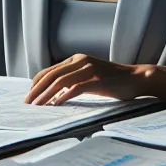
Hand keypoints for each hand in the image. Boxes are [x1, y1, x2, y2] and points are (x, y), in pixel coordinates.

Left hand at [24, 54, 165, 104]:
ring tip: (38, 106)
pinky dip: (64, 96)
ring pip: (60, 81)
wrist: (137, 78)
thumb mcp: (90, 76)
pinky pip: (76, 88)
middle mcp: (81, 61)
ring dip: (46, 94)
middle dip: (37, 90)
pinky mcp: (98, 80)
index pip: (50, 70)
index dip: (36, 83)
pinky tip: (56, 105)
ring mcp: (89, 69)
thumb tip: (55, 93)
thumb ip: (74, 80)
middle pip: (52, 74)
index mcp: (77, 59)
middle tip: (27, 103)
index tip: (29, 95)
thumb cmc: (112, 81)